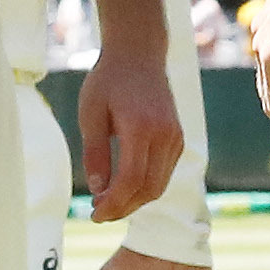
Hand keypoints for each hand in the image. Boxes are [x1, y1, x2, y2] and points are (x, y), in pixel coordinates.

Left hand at [75, 37, 181, 224]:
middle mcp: (165, 135)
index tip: (94, 214)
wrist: (138, 54)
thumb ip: (95, 154)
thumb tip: (98, 191)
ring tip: (108, 203)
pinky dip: (145, 186)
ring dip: (134, 201)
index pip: (131, 180)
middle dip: (123, 208)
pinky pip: (164, 173)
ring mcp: (175, 137)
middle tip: (98, 214)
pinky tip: (124, 187)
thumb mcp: (91, 114)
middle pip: (148, 188)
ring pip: (159, 184)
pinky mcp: (178, 138)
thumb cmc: (108, 81)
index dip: (113, 204)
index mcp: (141, 127)